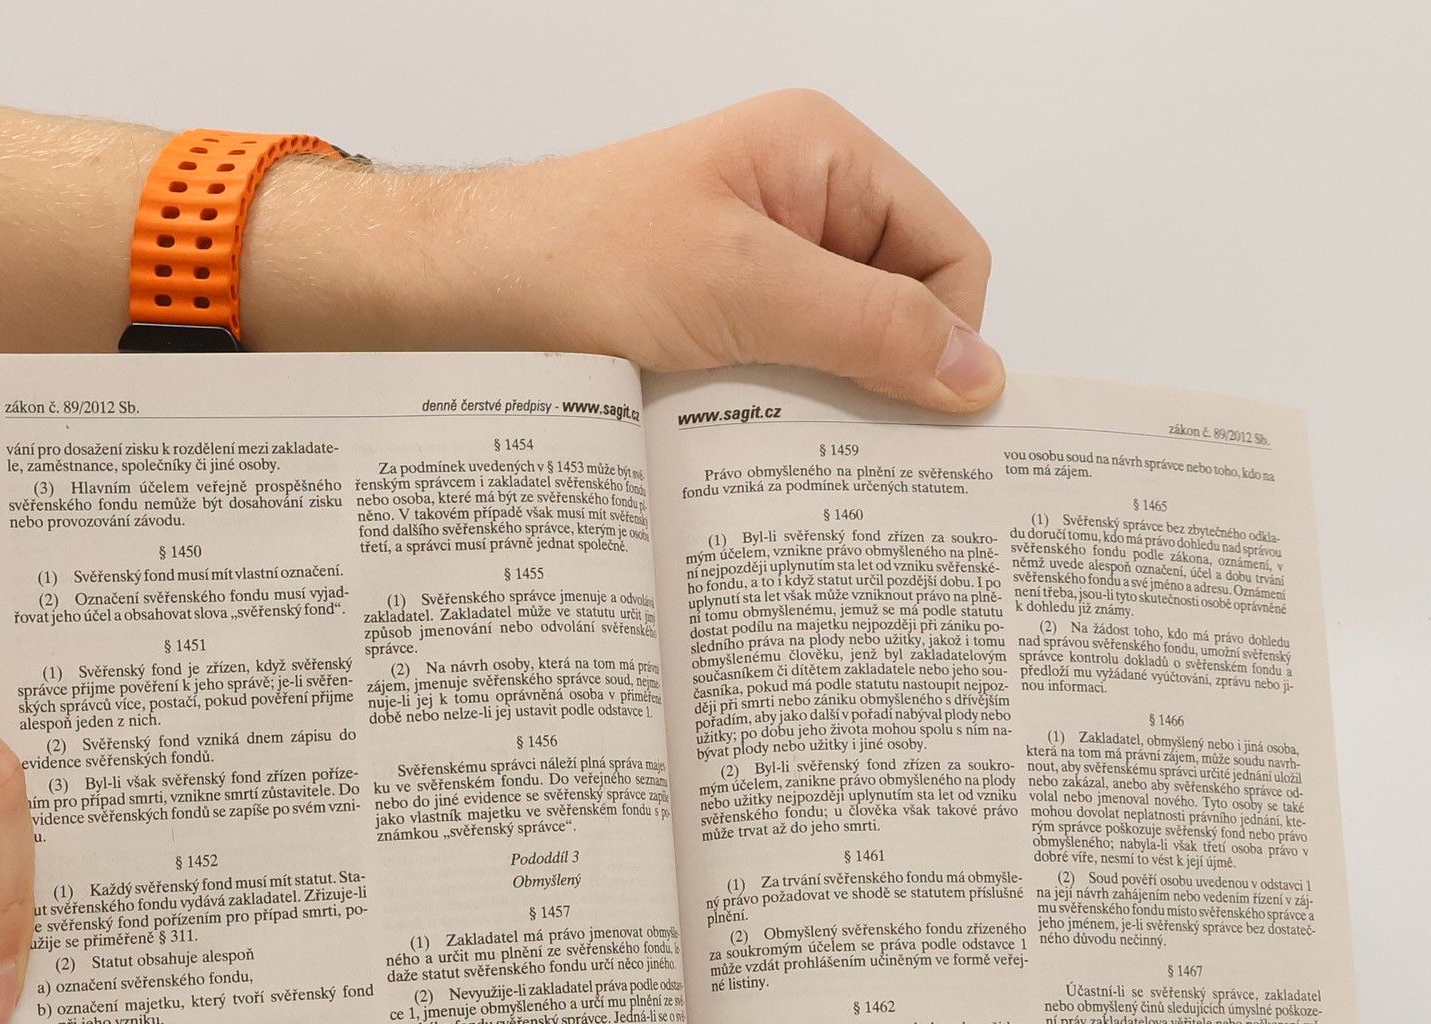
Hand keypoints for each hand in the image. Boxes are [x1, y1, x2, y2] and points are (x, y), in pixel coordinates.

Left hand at [257, 90, 1003, 411]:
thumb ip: (867, 326)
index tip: (917, 415)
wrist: (452, 300)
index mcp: (821, 157)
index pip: (949, 253)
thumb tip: (978, 376)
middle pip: (902, 311)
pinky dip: (777, 429)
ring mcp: (755, 274)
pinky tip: (749, 459)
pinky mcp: (715, 334)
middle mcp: (799, 209)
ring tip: (785, 456)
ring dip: (826, 415)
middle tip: (855, 456)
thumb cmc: (575, 260)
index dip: (945, 335)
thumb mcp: (740, 287)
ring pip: (843, 362)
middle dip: (887, 383)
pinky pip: (784, 388)